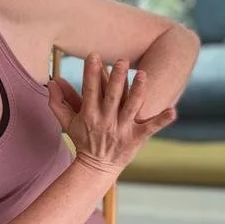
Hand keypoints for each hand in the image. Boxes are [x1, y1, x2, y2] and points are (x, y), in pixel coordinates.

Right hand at [47, 54, 175, 175]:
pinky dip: (162, 120)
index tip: (94, 56)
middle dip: (117, 78)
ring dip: (138, 91)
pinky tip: (173, 110)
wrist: (96, 167)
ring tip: (143, 74)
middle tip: (123, 60)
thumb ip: (57, 102)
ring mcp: (123, 130)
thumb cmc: (83, 140)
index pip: (90, 91)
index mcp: (90, 115)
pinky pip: (151, 128)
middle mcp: (106, 121)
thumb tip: (51, 82)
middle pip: (113, 97)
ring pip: (132, 108)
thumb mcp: (67, 122)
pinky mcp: (136, 138)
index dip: (91, 73)